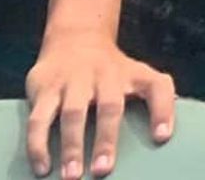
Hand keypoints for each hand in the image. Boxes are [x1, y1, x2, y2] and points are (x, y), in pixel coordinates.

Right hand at [26, 32, 175, 179]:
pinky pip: (39, 119)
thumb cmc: (113, 70)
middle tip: (103, 170)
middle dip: (106, 139)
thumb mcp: (138, 75)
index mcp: (133, 75)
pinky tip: (42, 167)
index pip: (157, 87)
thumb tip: (165, 133)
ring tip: (71, 175)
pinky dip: (38, 144)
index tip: (162, 138)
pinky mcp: (45, 89)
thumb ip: (157, 97)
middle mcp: (105, 75)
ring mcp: (73, 81)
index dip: (163, 111)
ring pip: (73, 113)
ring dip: (72, 145)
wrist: (76, 38)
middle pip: (110, 106)